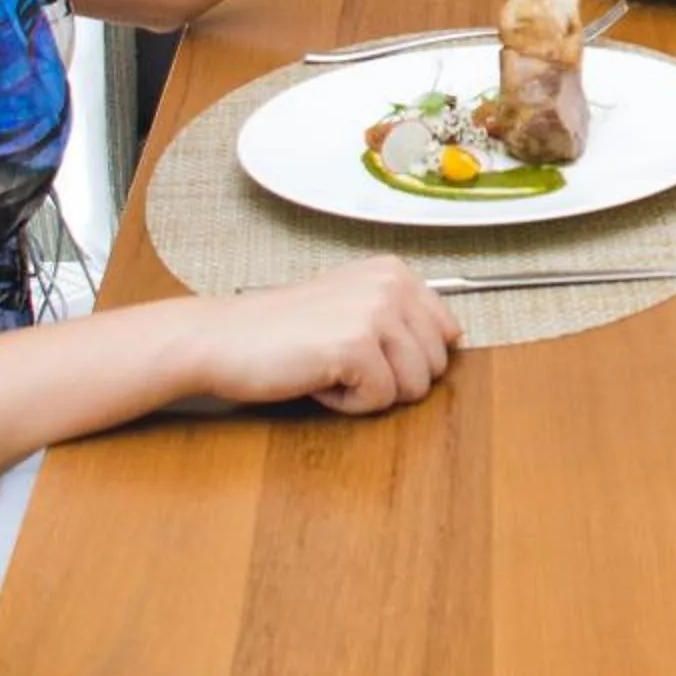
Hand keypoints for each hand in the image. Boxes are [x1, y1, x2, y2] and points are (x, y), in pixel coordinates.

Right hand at [191, 257, 462, 414]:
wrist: (220, 339)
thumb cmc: (281, 332)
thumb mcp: (350, 305)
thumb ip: (400, 316)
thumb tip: (454, 339)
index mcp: (394, 272)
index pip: (448, 333)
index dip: (408, 359)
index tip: (366, 351)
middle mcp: (392, 285)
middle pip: (434, 366)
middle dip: (390, 378)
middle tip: (338, 361)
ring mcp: (376, 313)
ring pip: (412, 387)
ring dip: (368, 392)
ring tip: (327, 367)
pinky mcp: (356, 346)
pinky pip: (379, 400)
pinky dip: (346, 403)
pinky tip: (316, 379)